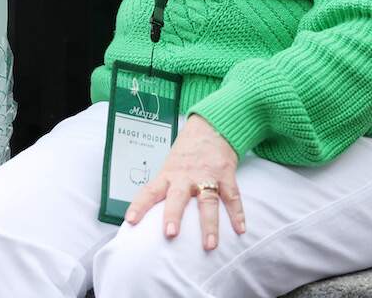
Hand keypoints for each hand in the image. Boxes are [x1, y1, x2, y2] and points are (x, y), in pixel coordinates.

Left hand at [124, 114, 244, 250]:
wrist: (210, 126)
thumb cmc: (187, 152)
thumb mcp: (170, 166)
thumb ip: (165, 188)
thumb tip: (151, 215)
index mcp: (168, 175)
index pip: (149, 191)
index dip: (139, 205)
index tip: (131, 220)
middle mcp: (185, 177)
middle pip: (177, 197)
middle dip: (173, 215)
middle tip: (170, 234)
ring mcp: (206, 176)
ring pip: (207, 202)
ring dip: (209, 224)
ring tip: (209, 245)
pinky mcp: (225, 175)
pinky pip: (232, 196)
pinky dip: (237, 214)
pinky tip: (240, 230)